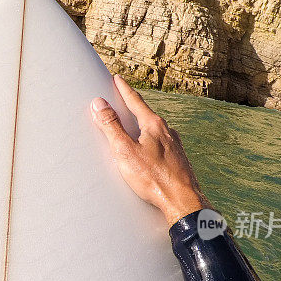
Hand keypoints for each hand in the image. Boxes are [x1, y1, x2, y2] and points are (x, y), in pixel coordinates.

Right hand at [91, 75, 208, 226]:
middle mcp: (167, 132)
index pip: (135, 101)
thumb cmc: (153, 177)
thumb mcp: (125, 151)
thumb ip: (111, 127)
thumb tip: (99, 103)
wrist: (182, 201)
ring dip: (142, 127)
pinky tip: (147, 152)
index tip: (117, 78)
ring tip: (133, 128)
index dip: (124, 90)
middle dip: (133, 108)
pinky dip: (149, 143)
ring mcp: (175, 146)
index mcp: (154, 125)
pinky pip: (160, 145)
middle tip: (122, 101)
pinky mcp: (177, 161)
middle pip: (146, 115)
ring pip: (155, 131)